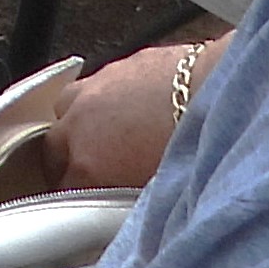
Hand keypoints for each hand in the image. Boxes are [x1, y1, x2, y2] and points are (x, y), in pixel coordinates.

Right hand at [39, 31, 230, 191]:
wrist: (216, 92)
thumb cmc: (193, 144)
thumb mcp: (153, 186)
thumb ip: (126, 196)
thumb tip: (125, 200)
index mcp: (88, 164)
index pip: (63, 189)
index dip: (74, 197)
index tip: (86, 201)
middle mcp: (80, 124)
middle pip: (52, 148)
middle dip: (63, 161)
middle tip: (84, 171)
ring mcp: (94, 90)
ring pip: (64, 108)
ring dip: (74, 122)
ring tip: (96, 133)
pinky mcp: (115, 66)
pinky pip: (93, 85)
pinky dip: (99, 98)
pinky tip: (124, 106)